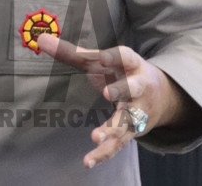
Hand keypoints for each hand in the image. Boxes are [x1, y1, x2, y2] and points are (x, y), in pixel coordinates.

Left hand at [36, 34, 186, 169]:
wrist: (160, 95)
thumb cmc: (120, 72)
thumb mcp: (101, 60)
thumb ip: (71, 52)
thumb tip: (41, 39)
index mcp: (131, 65)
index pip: (125, 57)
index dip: (115, 57)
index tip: (102, 57)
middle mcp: (139, 88)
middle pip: (133, 88)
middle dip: (122, 90)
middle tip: (107, 93)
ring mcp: (138, 111)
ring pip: (127, 121)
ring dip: (113, 129)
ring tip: (96, 137)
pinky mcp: (133, 132)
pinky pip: (119, 144)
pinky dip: (104, 154)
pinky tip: (88, 161)